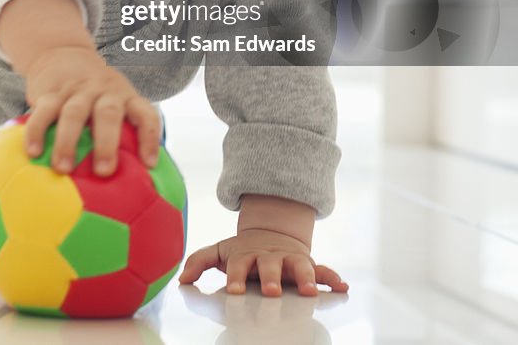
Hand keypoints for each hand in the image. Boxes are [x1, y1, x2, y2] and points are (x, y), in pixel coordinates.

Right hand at [22, 45, 160, 176]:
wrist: (61, 53)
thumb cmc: (93, 92)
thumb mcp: (113, 99)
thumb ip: (119, 131)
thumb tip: (128, 182)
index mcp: (124, 97)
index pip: (144, 114)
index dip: (150, 137)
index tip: (149, 164)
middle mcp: (103, 91)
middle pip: (108, 114)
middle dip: (106, 143)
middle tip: (103, 172)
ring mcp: (76, 90)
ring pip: (74, 113)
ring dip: (67, 142)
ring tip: (62, 169)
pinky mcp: (50, 91)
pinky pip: (44, 111)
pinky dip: (37, 132)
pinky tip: (33, 152)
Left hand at [178, 229, 347, 296]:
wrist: (271, 233)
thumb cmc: (244, 251)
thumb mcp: (221, 252)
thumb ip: (200, 261)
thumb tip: (182, 279)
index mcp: (247, 255)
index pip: (240, 266)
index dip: (237, 277)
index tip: (235, 290)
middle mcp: (270, 257)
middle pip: (270, 266)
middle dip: (271, 278)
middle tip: (271, 291)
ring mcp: (290, 259)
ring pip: (300, 266)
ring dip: (306, 277)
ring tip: (311, 290)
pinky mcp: (308, 264)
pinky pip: (323, 269)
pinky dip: (332, 277)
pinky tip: (341, 286)